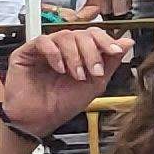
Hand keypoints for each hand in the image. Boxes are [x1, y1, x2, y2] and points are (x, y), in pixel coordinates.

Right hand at [0, 23, 127, 135]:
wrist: (40, 119)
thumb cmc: (64, 104)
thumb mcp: (96, 83)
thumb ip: (111, 62)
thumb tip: (128, 42)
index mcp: (80, 54)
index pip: (94, 34)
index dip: (106, 40)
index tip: (115, 51)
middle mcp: (63, 49)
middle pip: (81, 33)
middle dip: (92, 52)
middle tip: (93, 71)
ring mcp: (44, 50)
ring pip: (64, 35)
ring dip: (75, 55)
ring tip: (76, 74)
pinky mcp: (26, 53)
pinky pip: (43, 41)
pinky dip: (55, 53)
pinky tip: (59, 68)